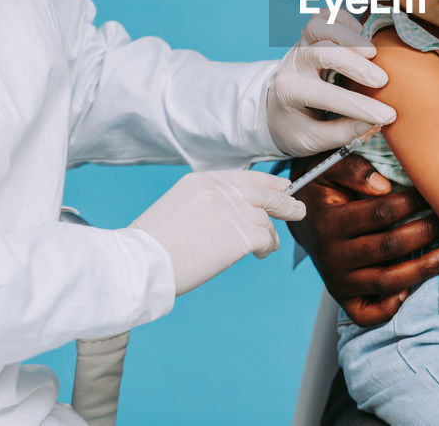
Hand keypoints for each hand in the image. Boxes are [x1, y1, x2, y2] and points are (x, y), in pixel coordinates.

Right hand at [131, 170, 304, 295]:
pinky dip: (268, 247)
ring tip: (267, 247)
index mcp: (203, 180)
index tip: (281, 186)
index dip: (268, 182)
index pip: (246, 177)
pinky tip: (261, 254)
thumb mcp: (178, 206)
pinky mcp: (242, 234)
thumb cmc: (152, 244)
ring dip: (270, 234)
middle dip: (284, 202)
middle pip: (265, 192)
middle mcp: (221, 191)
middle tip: (296, 209)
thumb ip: (208, 202)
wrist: (141, 262)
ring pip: (267, 219)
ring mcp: (233, 211)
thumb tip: (235, 213)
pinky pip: (267, 238)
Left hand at [267, 10, 397, 156]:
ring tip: (373, 53)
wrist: (273, 108)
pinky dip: (343, 20)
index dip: (360, 106)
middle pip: (322, 52)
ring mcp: (300, 45)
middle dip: (356, 65)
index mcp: (290, 93)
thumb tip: (377, 121)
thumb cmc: (295, 126)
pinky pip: (324, 15)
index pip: (326, 96)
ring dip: (349, 37)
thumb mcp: (313, 140)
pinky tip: (360, 34)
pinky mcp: (309, 34)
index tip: (388, 115)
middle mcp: (293, 64)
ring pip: (319, 26)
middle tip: (382, 80)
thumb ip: (344, 132)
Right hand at [287, 152, 438, 325]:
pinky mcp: (342, 297)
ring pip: (387, 281)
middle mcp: (333, 255)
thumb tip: (384, 186)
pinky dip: (390, 308)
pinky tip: (412, 290)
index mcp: (331, 222)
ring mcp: (337, 280)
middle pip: (390, 247)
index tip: (433, 193)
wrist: (297, 215)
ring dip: (423, 270)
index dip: (413, 203)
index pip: (381, 213)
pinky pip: (367, 314)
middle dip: (426, 232)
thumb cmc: (323, 186)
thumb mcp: (330, 167)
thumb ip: (354, 169)